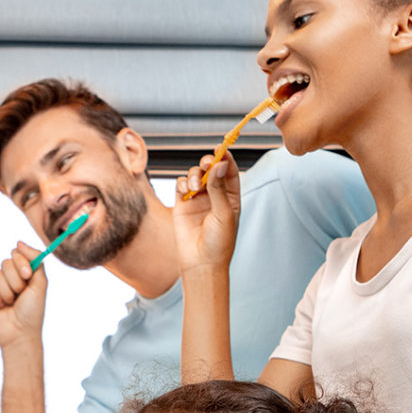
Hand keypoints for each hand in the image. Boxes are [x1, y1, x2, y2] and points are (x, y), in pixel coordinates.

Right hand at [0, 243, 47, 347]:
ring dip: (7, 292)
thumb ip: (36, 261)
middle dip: (15, 281)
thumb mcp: (40, 284)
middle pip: (6, 263)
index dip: (21, 263)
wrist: (21, 333)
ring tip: (11, 303)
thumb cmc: (33, 310)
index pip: (16, 254)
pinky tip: (0, 307)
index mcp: (22, 272)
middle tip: (20, 295)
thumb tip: (19, 243)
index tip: (27, 276)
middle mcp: (9, 276)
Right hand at [172, 152, 240, 274]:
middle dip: (208, 162)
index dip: (225, 157)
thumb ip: (219, 187)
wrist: (201, 263)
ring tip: (194, 186)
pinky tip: (185, 190)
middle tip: (207, 163)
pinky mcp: (182, 204)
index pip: (229, 170)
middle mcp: (215, 195)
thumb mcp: (224, 213)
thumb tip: (219, 163)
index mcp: (231, 196)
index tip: (220, 149)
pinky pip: (180, 185)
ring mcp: (198, 199)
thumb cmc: (219, 242)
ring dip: (194, 174)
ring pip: (194, 174)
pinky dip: (182, 182)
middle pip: (210, 169)